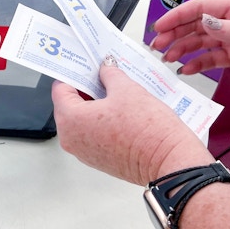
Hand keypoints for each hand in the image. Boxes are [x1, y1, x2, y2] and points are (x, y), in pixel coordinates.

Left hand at [51, 58, 213, 184]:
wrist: (168, 161)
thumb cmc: (148, 131)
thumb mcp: (127, 90)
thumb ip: (110, 74)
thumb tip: (105, 67)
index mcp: (70, 120)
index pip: (60, 89)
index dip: (74, 74)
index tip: (86, 67)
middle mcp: (71, 139)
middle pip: (68, 105)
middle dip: (85, 89)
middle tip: (103, 77)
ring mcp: (83, 152)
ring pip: (81, 120)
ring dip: (95, 106)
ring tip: (115, 94)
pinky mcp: (97, 160)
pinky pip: (92, 134)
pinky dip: (101, 122)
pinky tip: (120, 113)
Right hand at [151, 0, 229, 92]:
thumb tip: (207, 24)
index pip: (204, 7)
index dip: (179, 15)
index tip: (161, 26)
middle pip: (198, 24)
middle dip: (175, 33)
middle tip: (158, 46)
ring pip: (202, 42)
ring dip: (183, 49)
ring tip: (167, 59)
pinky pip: (213, 59)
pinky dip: (198, 64)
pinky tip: (186, 69)